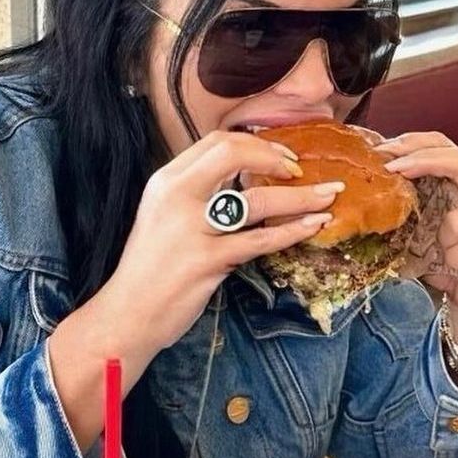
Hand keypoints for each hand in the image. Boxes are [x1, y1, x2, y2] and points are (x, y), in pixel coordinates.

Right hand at [48, 130, 342, 449]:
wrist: (128, 314)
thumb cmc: (151, 269)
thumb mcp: (164, 218)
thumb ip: (197, 195)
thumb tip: (243, 181)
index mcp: (166, 181)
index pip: (216, 142)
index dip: (256, 144)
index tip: (282, 158)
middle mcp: (176, 196)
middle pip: (234, 154)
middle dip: (276, 157)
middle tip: (302, 172)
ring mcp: (192, 228)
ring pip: (258, 200)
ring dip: (301, 197)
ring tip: (329, 196)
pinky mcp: (207, 260)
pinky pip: (261, 240)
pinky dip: (293, 231)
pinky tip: (314, 226)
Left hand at [379, 132, 457, 364]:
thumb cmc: (450, 262)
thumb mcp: (425, 227)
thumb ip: (412, 203)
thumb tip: (373, 184)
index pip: (445, 146)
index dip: (415, 142)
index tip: (384, 149)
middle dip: (422, 162)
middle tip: (392, 170)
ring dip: (443, 240)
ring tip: (447, 254)